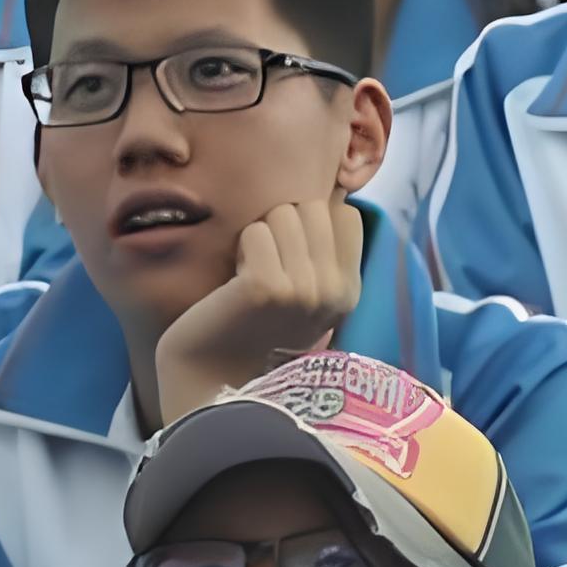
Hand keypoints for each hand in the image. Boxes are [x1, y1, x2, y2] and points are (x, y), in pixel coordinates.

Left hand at [154, 199, 363, 422]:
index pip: (345, 215)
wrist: (216, 372)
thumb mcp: (305, 291)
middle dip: (282, 224)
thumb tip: (326, 193)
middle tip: (268, 264)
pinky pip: (254, 233)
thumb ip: (322, 251)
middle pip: (313, 207)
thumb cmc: (252, 322)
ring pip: (283, 214)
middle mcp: (335, 291)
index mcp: (350, 290)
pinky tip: (237, 281)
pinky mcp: (268, 288)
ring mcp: (305, 291)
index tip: (291, 255)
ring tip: (252, 271)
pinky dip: (240, 250)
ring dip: (260, 235)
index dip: (311, 221)